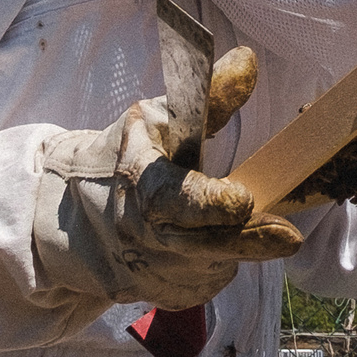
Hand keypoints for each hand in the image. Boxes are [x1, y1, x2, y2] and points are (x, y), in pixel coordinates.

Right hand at [32, 46, 302, 309]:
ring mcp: (147, 272)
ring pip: (210, 268)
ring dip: (235, 250)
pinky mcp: (159, 296)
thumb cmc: (123, 157)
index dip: (211, 204)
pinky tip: (211, 246)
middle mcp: (140, 235)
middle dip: (249, 243)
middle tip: (288, 236)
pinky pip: (203, 285)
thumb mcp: (157, 120)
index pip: (175, 200)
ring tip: (237, 224)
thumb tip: (248, 61)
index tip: (244, 198)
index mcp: (140, 183)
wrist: (68, 214)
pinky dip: (217, 266)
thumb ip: (208, 97)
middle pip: (201, 247)